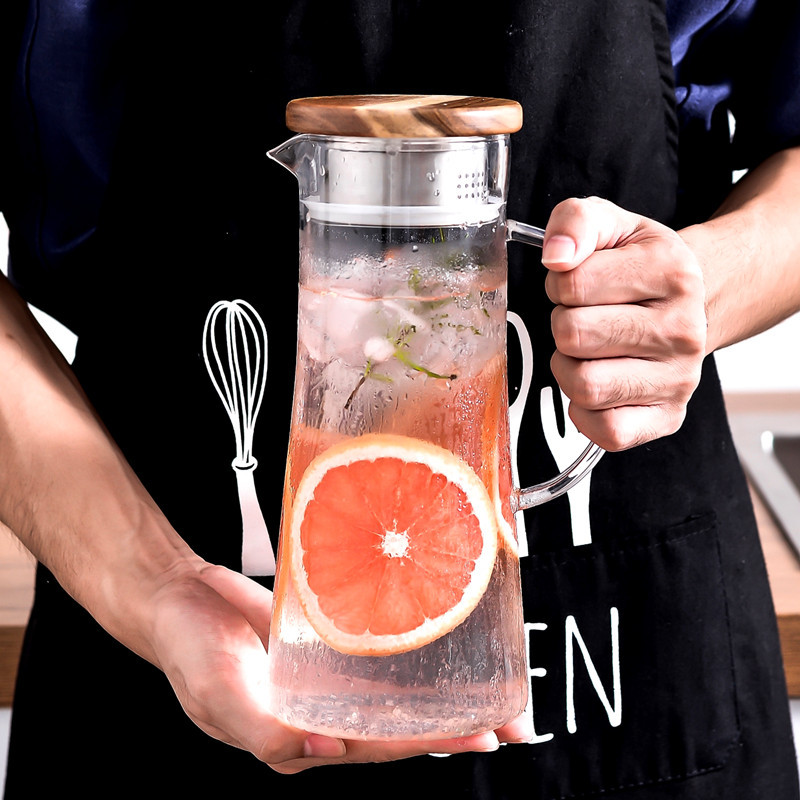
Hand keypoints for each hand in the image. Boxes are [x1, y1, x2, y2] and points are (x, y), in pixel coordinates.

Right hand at [148, 563, 532, 773]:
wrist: (177, 596)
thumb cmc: (186, 648)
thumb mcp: (215, 692)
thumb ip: (264, 730)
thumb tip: (330, 752)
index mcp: (291, 740)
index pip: (373, 747)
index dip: (426, 743)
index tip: (477, 735)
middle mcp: (314, 716)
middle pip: (392, 728)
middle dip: (449, 727)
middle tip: (507, 722)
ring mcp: (320, 682)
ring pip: (388, 696)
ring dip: (436, 697)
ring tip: (487, 692)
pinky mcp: (322, 649)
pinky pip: (368, 659)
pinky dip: (403, 662)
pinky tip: (435, 653)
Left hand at [542, 196, 706, 450]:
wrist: (689, 303)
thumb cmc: (639, 268)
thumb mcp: (612, 225)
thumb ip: (576, 221)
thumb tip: (556, 256)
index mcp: (672, 272)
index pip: (573, 283)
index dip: (560, 283)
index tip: (578, 285)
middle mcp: (684, 329)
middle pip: (573, 335)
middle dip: (563, 325)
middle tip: (583, 319)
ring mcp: (680, 379)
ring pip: (584, 385)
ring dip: (568, 368)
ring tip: (588, 351)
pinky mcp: (668, 417)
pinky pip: (606, 431)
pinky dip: (585, 412)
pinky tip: (598, 383)